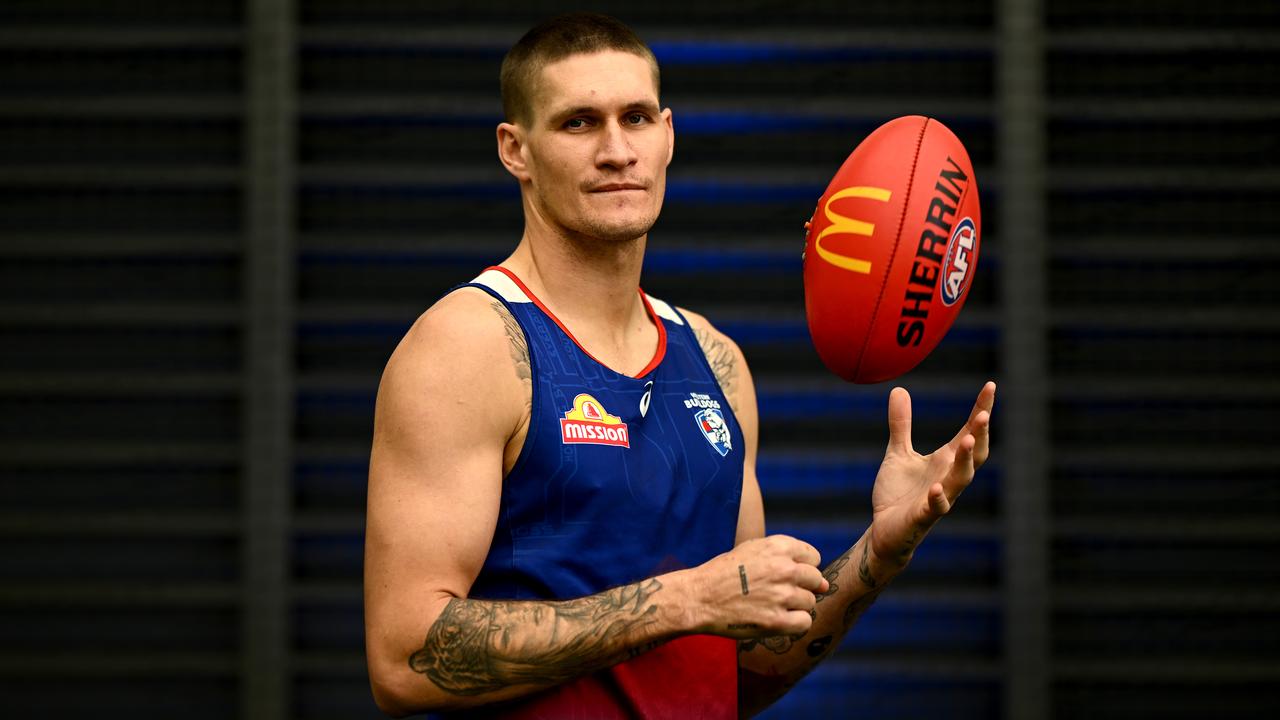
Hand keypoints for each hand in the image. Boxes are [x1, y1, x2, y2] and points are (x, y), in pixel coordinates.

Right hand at [687, 535, 828, 637]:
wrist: (698, 597)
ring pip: (810, 602)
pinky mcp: (776, 621)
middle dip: (800, 587)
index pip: (813, 557)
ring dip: (794, 605)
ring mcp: (781, 595)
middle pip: (815, 580)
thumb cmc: (725, 573)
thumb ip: (789, 559)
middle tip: (774, 592)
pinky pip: (804, 622)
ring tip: (769, 604)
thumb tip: (824, 584)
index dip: (800, 567)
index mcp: (778, 546)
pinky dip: (794, 623)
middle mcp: (783, 568)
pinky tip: (775, 619)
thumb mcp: (753, 550)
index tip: (781, 575)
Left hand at [868, 381, 994, 571]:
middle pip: (974, 455)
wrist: (885, 532)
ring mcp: (939, 498)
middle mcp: (948, 477)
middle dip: (980, 435)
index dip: (981, 410)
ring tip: (967, 440)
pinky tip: (936, 488)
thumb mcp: (897, 453)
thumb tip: (899, 389)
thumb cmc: (898, 494)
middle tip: (984, 413)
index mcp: (946, 461)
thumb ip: (901, 424)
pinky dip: (938, 498)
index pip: (969, 432)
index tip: (991, 386)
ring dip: (965, 461)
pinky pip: (936, 508)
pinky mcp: (923, 516)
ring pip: (960, 479)